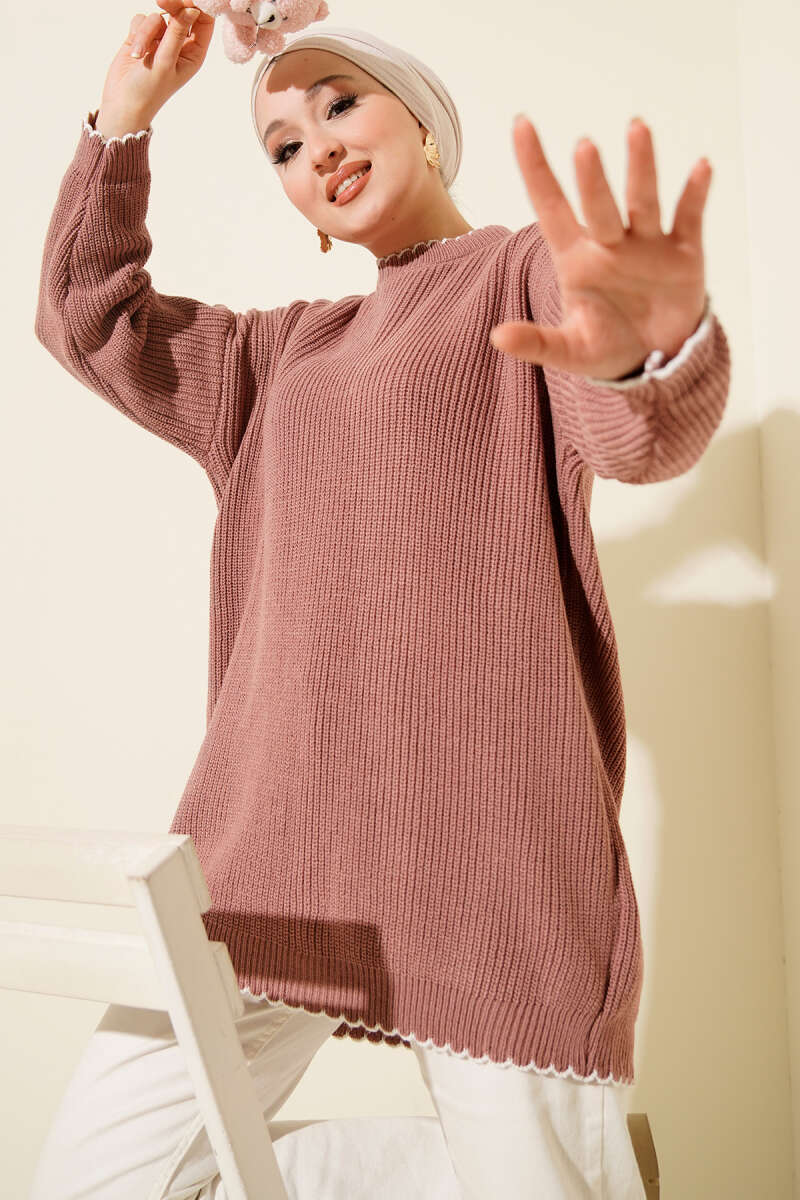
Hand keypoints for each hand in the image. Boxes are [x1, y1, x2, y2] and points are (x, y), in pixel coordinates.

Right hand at [97, 3, 214, 133]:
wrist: (122, 103)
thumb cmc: (148, 91)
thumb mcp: (165, 62)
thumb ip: (177, 33)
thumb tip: (191, 9)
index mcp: (194, 53)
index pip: (204, 21)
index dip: (196, 6)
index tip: (185, 1)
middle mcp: (180, 44)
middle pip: (182, 11)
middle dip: (171, 6)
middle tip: (160, 2)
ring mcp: (161, 39)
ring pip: (157, 16)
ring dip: (146, 32)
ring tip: (139, 55)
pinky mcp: (142, 37)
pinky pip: (141, 20)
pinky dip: (136, 33)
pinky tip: (134, 52)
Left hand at [490, 116, 709, 379]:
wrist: (653, 363)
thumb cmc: (606, 346)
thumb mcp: (569, 351)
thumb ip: (537, 343)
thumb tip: (496, 338)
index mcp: (576, 258)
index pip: (550, 206)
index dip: (535, 168)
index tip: (521, 125)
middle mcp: (610, 243)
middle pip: (598, 205)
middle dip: (591, 179)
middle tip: (583, 148)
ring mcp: (647, 244)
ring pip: (641, 201)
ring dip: (640, 168)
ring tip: (636, 129)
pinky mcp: (683, 254)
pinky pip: (689, 218)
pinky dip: (695, 195)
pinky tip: (700, 169)